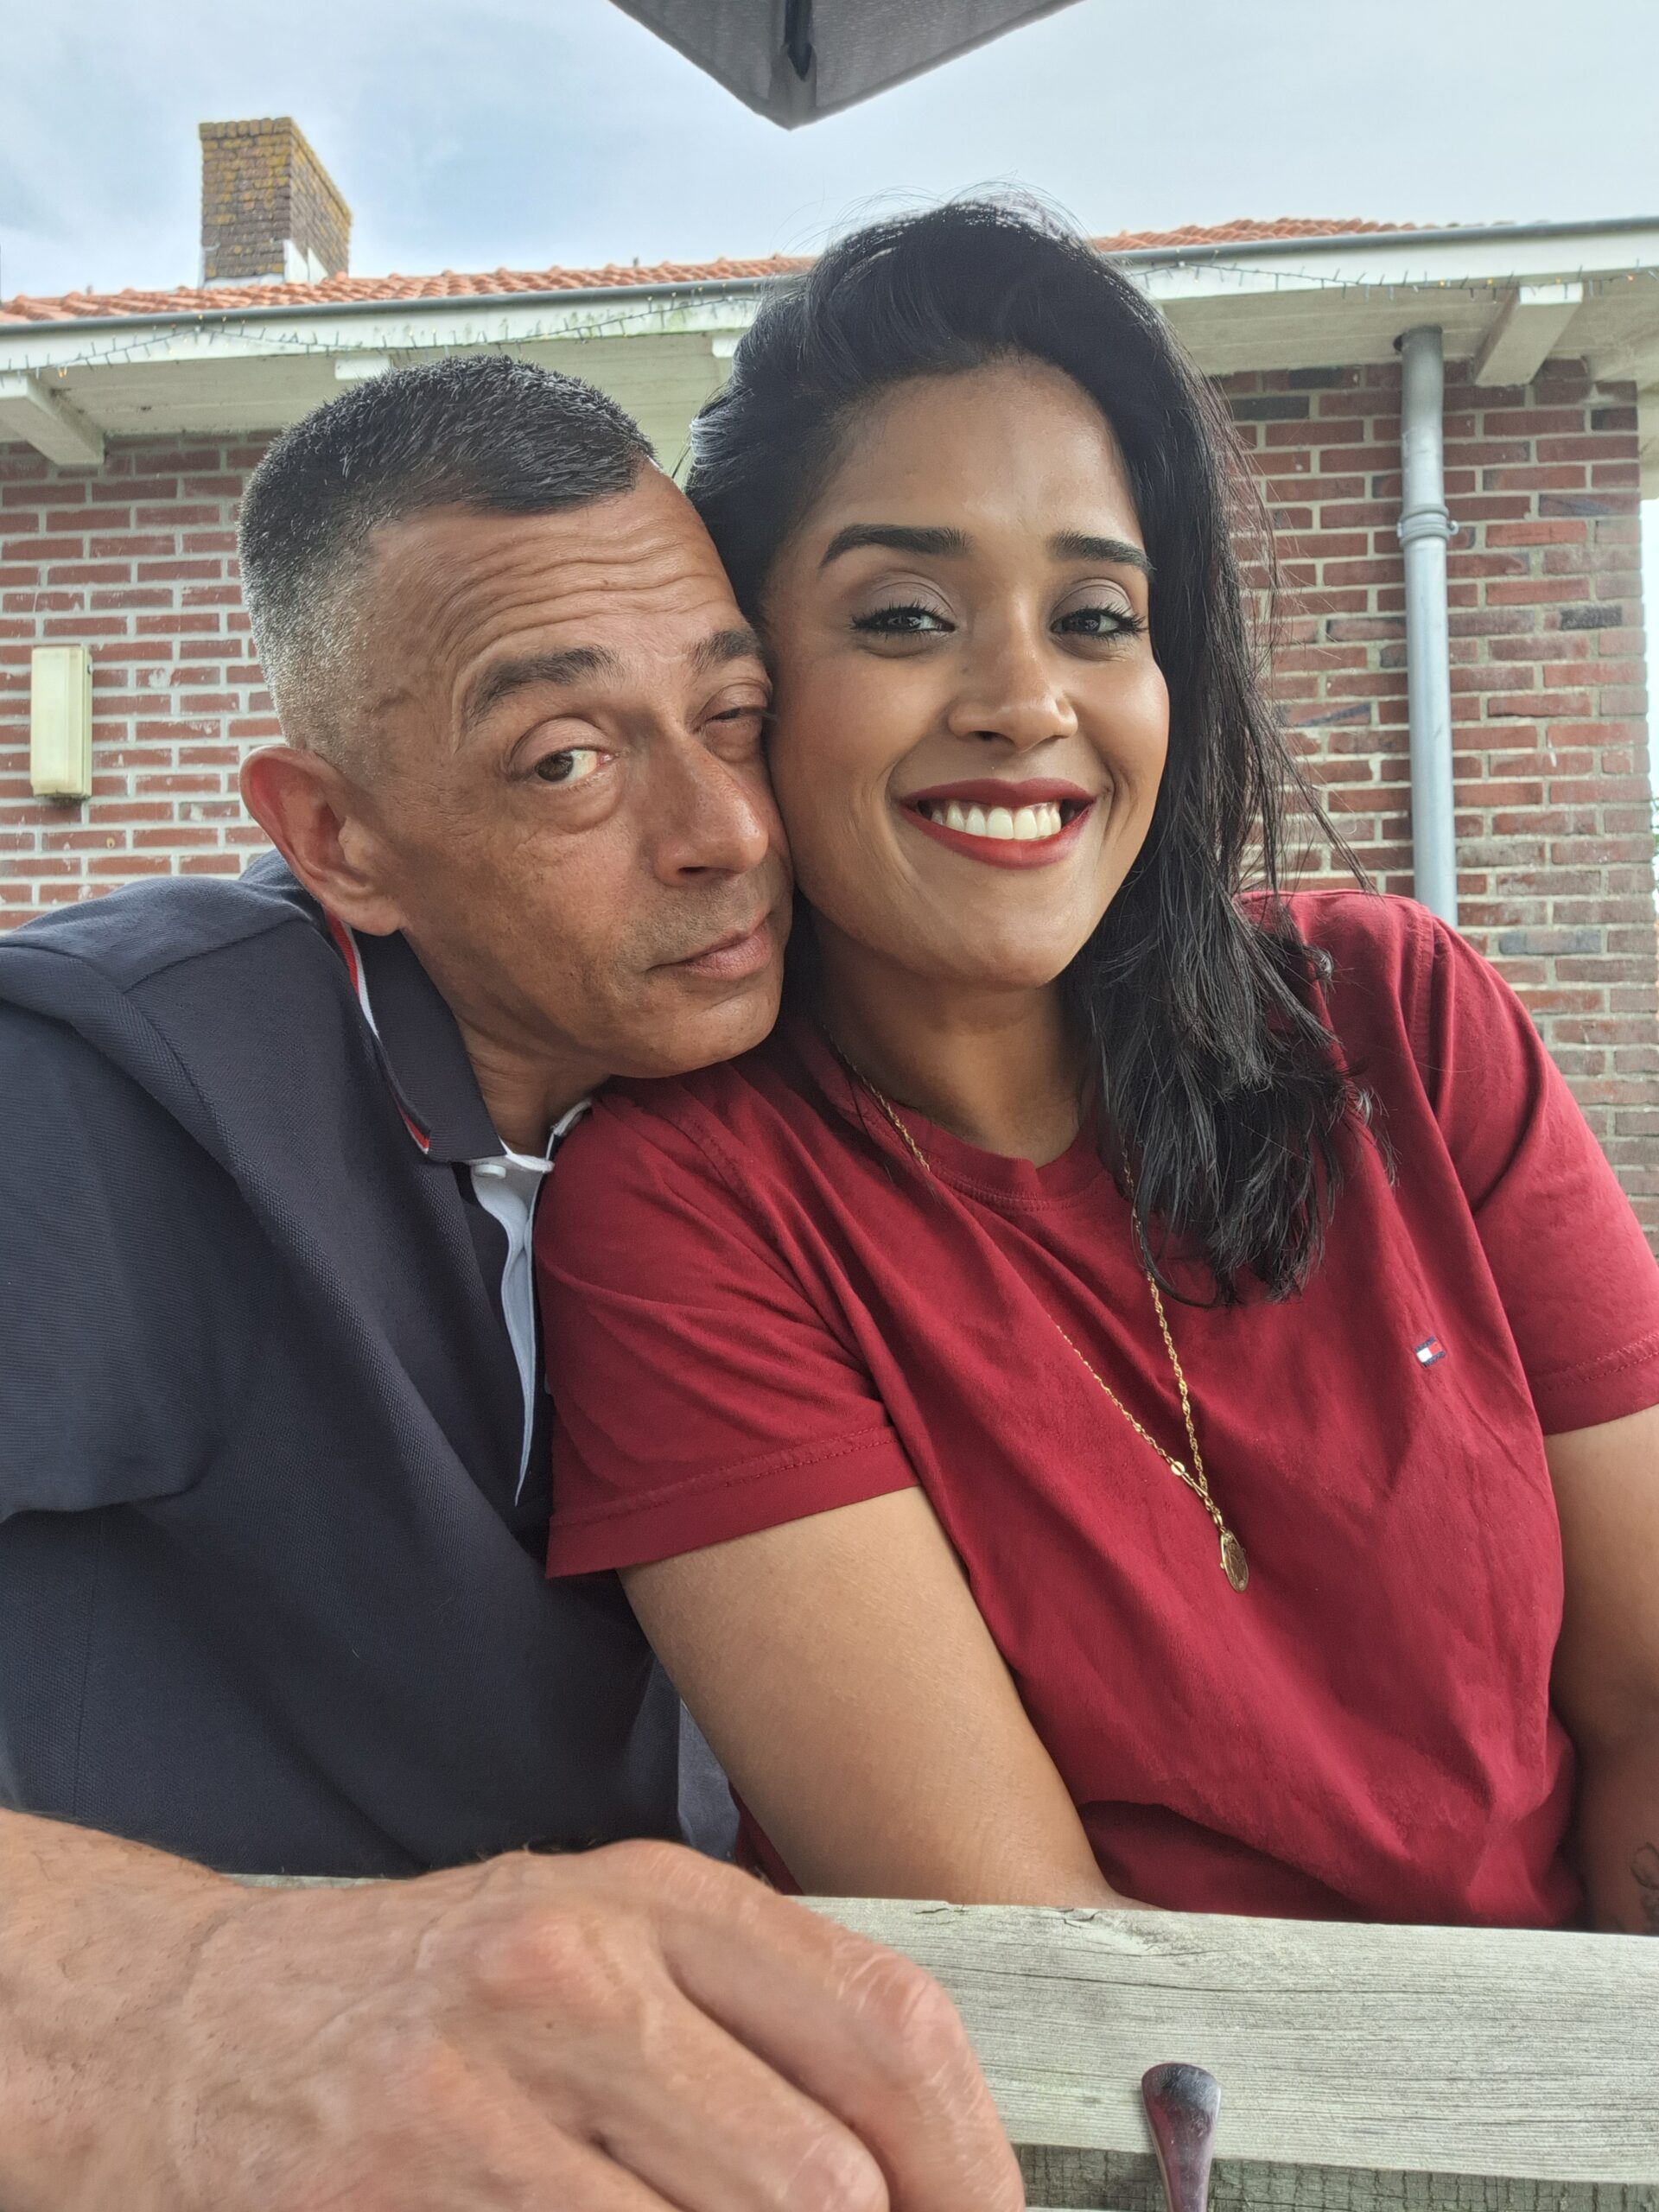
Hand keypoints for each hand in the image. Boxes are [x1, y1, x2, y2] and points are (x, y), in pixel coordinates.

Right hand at [10, 1832, 1022, 2211]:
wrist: (196, 2026)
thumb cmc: (432, 1995)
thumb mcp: (597, 1947)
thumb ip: (748, 2022)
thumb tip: (910, 2162)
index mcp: (655, 1895)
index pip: (886, 2021)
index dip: (973, 2159)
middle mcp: (581, 1969)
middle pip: (826, 2168)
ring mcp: (487, 2085)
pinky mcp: (408, 2182)